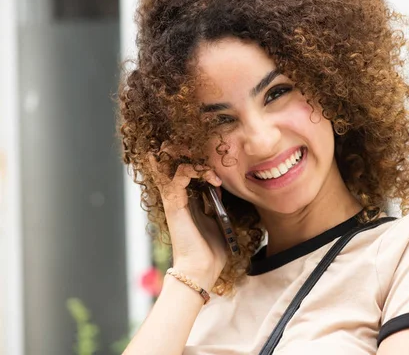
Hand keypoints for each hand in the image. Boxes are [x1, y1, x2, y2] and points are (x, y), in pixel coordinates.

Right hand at [148, 143, 227, 285]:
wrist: (201, 270)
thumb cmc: (211, 251)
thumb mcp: (219, 221)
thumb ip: (217, 204)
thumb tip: (222, 189)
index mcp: (188, 201)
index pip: (186, 170)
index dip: (201, 162)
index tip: (221, 170)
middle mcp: (177, 197)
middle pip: (172, 162)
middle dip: (187, 152)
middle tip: (207, 153)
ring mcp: (174, 200)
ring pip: (171, 164)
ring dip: (195, 160)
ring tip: (213, 171)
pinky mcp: (174, 204)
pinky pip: (178, 175)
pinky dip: (195, 170)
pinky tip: (213, 179)